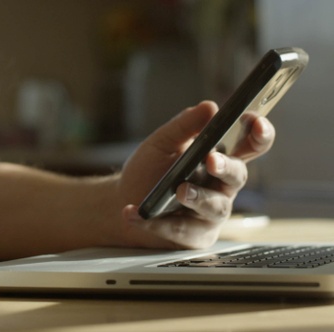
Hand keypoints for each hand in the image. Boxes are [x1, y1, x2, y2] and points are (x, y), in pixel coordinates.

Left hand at [115, 101, 274, 248]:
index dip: (260, 134)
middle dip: (227, 167)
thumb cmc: (149, 170)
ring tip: (178, 190)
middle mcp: (221, 186)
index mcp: (219, 158)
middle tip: (211, 160)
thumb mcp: (162, 143)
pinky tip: (134, 213)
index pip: (250, 145)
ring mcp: (210, 213)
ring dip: (197, 197)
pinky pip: (181, 230)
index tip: (255, 122)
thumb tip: (210, 107)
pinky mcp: (194, 236)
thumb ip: (184, 126)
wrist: (122, 201)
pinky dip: (156, 222)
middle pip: (237, 175)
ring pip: (215, 207)